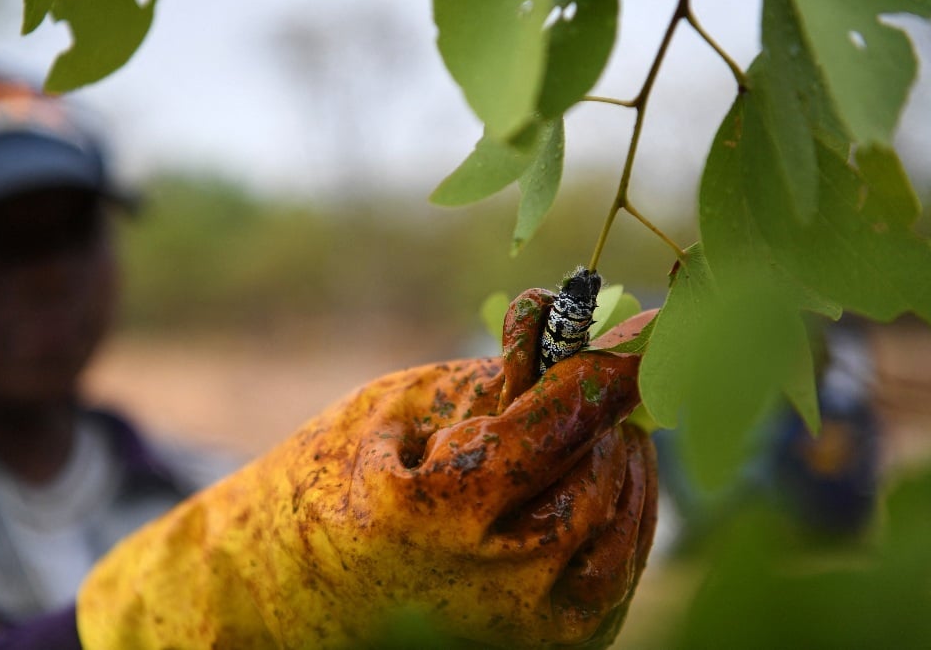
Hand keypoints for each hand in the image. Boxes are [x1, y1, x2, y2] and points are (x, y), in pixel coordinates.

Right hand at [77, 290, 657, 648]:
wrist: (291, 593)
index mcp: (439, 507)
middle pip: (598, 473)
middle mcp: (494, 581)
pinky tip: (600, 477)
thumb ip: (490, 380)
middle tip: (606, 372)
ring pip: (622, 525)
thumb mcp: (399, 410)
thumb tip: (572, 338)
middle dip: (609, 411)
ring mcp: (526, 629)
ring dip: (621, 460)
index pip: (558, 422)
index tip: (654, 326)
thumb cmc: (335, 484)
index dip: (611, 365)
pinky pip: (617, 573)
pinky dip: (623, 515)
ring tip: (600, 423)